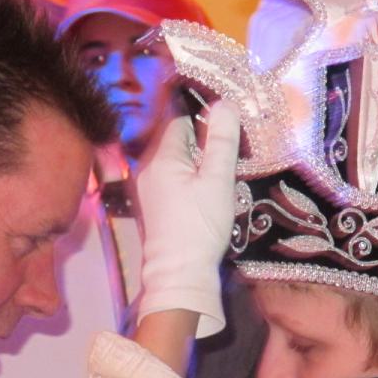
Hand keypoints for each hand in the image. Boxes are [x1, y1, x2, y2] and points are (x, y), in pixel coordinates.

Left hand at [136, 101, 240, 338]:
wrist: (180, 274)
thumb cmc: (200, 226)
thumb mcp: (218, 181)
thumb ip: (222, 141)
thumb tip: (224, 104)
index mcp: (162, 158)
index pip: (181, 122)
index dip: (205, 121)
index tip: (227, 131)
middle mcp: (149, 170)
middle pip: (178, 142)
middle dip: (203, 144)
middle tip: (229, 156)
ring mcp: (149, 189)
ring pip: (178, 162)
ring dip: (199, 164)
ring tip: (220, 177)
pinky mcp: (155, 206)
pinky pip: (174, 180)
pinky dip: (191, 180)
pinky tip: (206, 194)